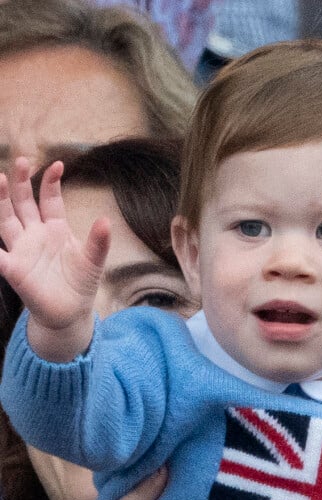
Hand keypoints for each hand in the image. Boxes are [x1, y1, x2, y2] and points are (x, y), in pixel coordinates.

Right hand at [0, 158, 108, 358]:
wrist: (70, 312)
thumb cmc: (81, 283)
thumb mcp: (94, 261)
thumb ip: (98, 242)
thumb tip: (106, 220)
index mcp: (55, 228)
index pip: (50, 199)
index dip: (51, 182)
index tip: (57, 164)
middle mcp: (35, 234)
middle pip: (23, 203)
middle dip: (20, 182)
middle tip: (20, 160)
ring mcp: (22, 250)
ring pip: (6, 220)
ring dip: (1, 202)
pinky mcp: (13, 269)